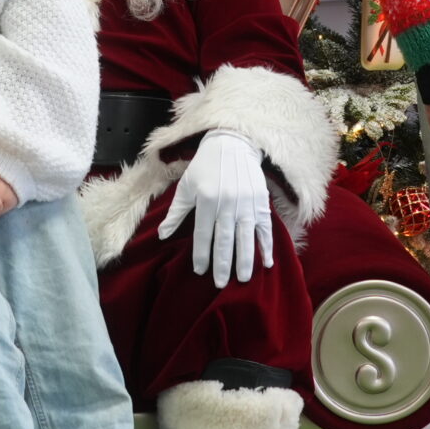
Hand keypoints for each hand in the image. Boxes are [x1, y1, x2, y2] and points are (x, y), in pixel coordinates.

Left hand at [157, 130, 273, 286]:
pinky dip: (267, 245)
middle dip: (222, 264)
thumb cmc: (205, 167)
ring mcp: (246, 203)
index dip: (202, 254)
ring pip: (246, 237)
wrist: (232, 144)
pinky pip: (265, 228)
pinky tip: (267, 262)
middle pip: (224, 240)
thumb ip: (176, 212)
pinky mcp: (260, 202)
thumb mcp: (186, 186)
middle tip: (220, 284)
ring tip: (243, 279)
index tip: (200, 271)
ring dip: (245, 260)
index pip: (203, 234)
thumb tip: (162, 236)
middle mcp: (227, 203)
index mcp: (206, 200)